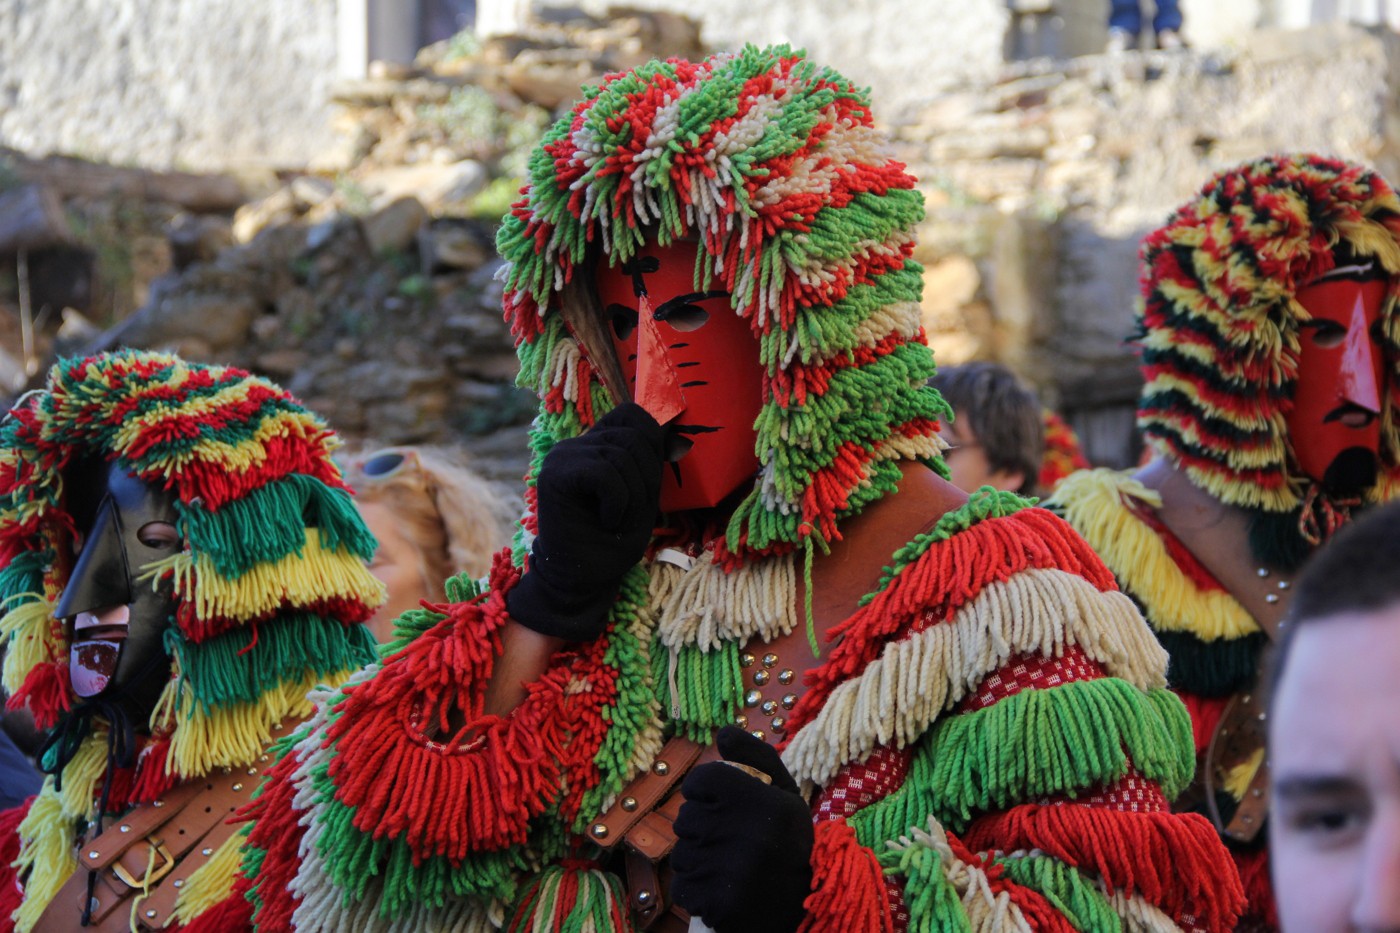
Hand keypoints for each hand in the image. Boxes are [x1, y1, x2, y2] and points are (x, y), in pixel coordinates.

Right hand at [505, 403, 662, 640]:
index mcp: (595, 445)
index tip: (649, 482)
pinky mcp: (555, 475)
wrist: (580, 581)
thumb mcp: (642, 498)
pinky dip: (617, 502)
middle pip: (634, 435)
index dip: (651, 441)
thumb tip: (671, 435)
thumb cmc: (611, 543)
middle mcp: (576, 445)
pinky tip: (606, 521)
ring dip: (633, 497)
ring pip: (621, 455)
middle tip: (630, 513)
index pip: (632, 415)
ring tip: (616, 521)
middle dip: (647, 478)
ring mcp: (563, 457)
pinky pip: (605, 473)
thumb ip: (649, 464)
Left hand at [671, 726, 813, 932]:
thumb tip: (723, 733)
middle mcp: (744, 832)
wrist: (802, 904)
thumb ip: (756, 756)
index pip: (701, 779)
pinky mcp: (716, 902)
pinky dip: (696, 888)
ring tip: (727, 865)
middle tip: (729, 840)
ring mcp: (728, 869)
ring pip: (682, 854)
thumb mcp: (784, 793)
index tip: (717, 802)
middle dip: (701, 827)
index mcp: (761, 800)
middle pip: (686, 818)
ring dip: (697, 858)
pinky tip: (720, 887)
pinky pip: (683, 886)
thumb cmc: (788, 840)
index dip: (703, 789)